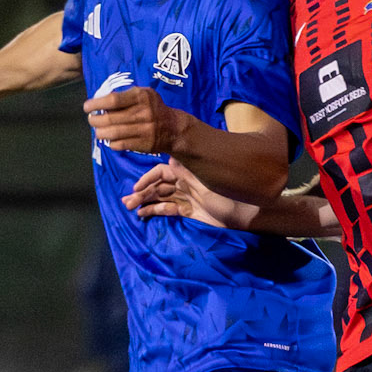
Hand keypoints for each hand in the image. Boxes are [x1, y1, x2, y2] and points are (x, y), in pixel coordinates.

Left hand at [84, 85, 187, 154]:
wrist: (173, 128)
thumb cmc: (152, 108)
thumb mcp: (143, 95)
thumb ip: (124, 96)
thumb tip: (99, 102)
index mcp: (141, 96)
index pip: (113, 100)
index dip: (97, 104)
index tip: (87, 107)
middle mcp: (144, 113)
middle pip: (110, 118)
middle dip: (95, 120)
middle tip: (91, 120)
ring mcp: (145, 129)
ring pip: (113, 133)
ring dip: (100, 133)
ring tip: (98, 131)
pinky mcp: (145, 144)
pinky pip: (120, 145)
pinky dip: (111, 143)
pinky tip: (110, 139)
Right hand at [123, 160, 254, 229]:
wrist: (244, 212)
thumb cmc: (227, 193)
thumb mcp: (206, 182)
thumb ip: (188, 172)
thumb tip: (169, 158)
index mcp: (187, 172)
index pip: (161, 172)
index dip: (148, 179)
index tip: (136, 188)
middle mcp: (184, 182)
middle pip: (158, 186)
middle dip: (142, 193)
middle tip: (126, 203)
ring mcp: (185, 197)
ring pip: (160, 198)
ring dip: (145, 202)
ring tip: (129, 208)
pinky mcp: (188, 211)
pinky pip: (168, 209)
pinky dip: (155, 211)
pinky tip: (143, 214)